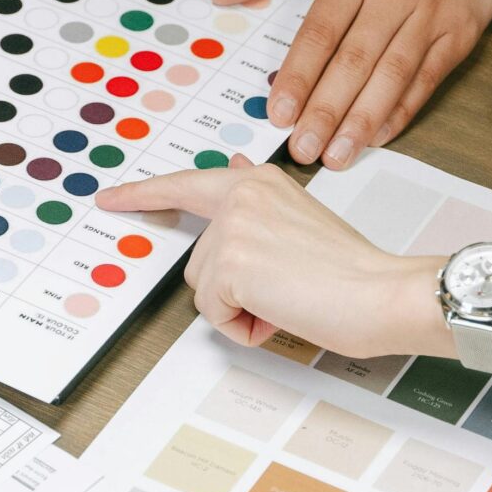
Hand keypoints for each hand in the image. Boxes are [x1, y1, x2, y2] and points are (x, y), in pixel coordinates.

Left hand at [99, 159, 445, 357]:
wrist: (381, 293)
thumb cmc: (354, 269)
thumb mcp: (300, 220)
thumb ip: (260, 201)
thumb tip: (233, 165)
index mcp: (259, 181)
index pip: (188, 183)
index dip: (145, 195)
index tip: (110, 198)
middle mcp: (242, 195)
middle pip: (200, 260)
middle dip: (232, 288)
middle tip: (286, 290)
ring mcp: (232, 228)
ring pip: (205, 289)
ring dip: (242, 307)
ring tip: (290, 297)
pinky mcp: (228, 265)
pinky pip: (214, 314)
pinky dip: (245, 326)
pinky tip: (283, 311)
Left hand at [210, 0, 491, 169]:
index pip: (320, 33)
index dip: (299, 77)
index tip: (279, 113)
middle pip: (355, 62)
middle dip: (326, 111)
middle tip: (303, 149)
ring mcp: (429, 16)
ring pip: (392, 76)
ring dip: (363, 120)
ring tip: (337, 155)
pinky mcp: (458, 33)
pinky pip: (427, 79)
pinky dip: (402, 111)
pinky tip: (379, 136)